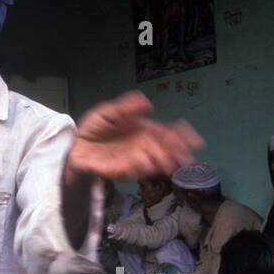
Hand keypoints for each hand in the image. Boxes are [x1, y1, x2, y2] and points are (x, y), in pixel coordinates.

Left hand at [63, 91, 203, 184]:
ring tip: (169, 162)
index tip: (197, 141)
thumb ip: (126, 107)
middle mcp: (140, 148)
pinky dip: (136, 167)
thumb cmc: (97, 128)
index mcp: (143, 133)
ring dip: (159, 163)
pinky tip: (145, 163)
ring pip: (148, 163)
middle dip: (175, 155)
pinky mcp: (113, 170)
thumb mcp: (109, 111)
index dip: (182, 137)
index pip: (166, 135)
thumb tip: (147, 103)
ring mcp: (128, 161)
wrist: (76, 145)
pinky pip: (126, 169)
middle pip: (162, 152)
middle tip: (187, 158)